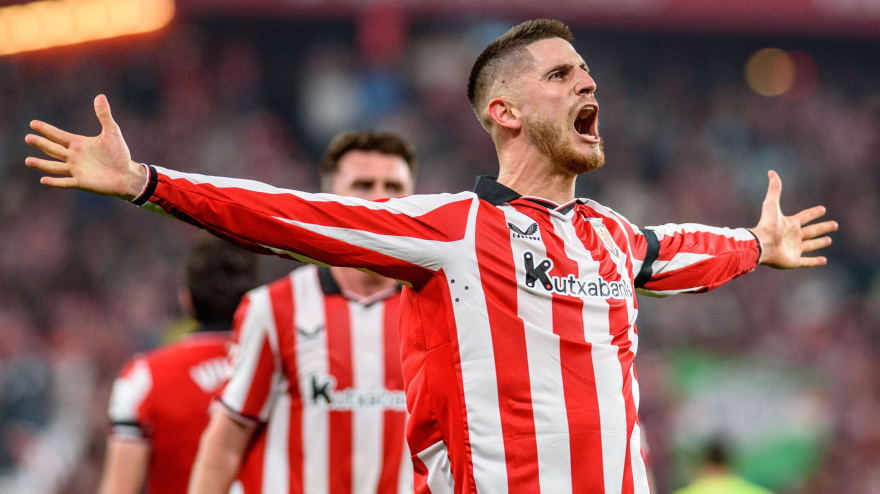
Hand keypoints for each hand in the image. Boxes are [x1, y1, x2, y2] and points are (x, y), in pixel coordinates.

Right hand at [25, 94, 146, 199]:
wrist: (126, 174)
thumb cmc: (119, 154)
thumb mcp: (112, 132)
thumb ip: (104, 115)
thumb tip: (100, 96)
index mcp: (78, 143)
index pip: (58, 135)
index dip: (46, 129)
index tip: (33, 123)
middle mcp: (73, 156)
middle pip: (53, 149)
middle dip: (41, 143)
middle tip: (28, 138)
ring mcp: (75, 169)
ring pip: (55, 166)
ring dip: (42, 164)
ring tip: (28, 161)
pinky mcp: (81, 181)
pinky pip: (65, 182)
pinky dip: (55, 182)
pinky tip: (43, 180)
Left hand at [751, 170, 837, 268]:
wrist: (762, 244)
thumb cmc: (767, 225)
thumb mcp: (771, 204)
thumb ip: (774, 189)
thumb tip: (771, 172)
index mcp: (790, 224)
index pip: (804, 217)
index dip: (813, 213)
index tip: (823, 209)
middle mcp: (792, 236)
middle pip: (811, 231)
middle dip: (822, 228)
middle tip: (835, 225)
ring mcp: (793, 249)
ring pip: (810, 246)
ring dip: (819, 243)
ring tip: (829, 240)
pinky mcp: (793, 261)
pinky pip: (806, 262)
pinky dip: (815, 262)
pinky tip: (824, 260)